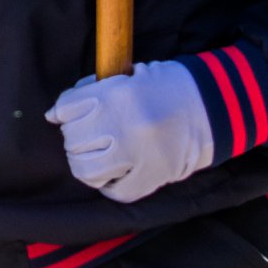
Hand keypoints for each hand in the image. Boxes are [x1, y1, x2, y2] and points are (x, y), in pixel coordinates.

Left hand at [46, 61, 213, 202]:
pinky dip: (110, 185)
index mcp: (116, 94)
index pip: (66, 108)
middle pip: (73, 140)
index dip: (62, 112)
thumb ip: (93, 91)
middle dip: (75, 138)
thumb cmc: (164, 87)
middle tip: (86, 136)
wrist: (210, 106)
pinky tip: (116, 172)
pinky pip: (115, 192)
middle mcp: (123, 125)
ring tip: (97, 156)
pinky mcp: (151, 178)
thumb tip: (56, 113)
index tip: (64, 115)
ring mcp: (137, 155)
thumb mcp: (127, 75)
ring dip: (86, 164)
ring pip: (86, 170)